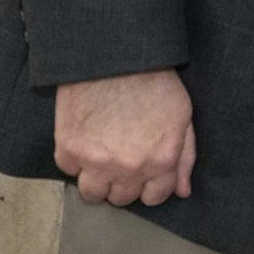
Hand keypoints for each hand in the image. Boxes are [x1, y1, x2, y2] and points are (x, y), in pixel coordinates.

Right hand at [54, 68, 194, 205]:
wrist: (114, 55)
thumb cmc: (153, 80)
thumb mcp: (182, 114)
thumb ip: (184, 156)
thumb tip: (182, 191)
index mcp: (161, 160)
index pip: (154, 197)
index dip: (149, 185)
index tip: (142, 172)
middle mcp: (130, 168)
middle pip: (122, 198)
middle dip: (123, 181)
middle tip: (120, 158)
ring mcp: (97, 162)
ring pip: (93, 194)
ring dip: (97, 179)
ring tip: (100, 156)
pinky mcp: (69, 150)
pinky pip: (69, 170)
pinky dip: (74, 158)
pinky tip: (85, 137)